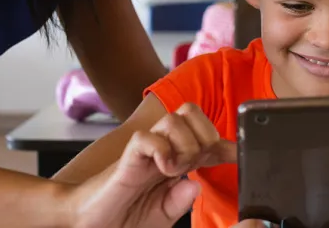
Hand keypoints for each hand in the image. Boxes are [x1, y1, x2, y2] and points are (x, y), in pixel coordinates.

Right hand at [70, 103, 235, 227]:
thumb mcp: (162, 216)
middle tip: (197, 162)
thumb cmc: (123, 218)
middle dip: (205, 135)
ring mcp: (145, 150)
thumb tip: (195, 182)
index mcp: (174, 162)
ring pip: (173, 119)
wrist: (90, 223)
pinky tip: (163, 169)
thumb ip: (180, 201)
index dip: (225, 143)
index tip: (238, 155)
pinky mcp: (128, 157)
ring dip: (185, 144)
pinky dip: (161, 150)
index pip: (205, 139)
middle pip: (191, 112)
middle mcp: (162, 149)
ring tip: (177, 169)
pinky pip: (146, 137)